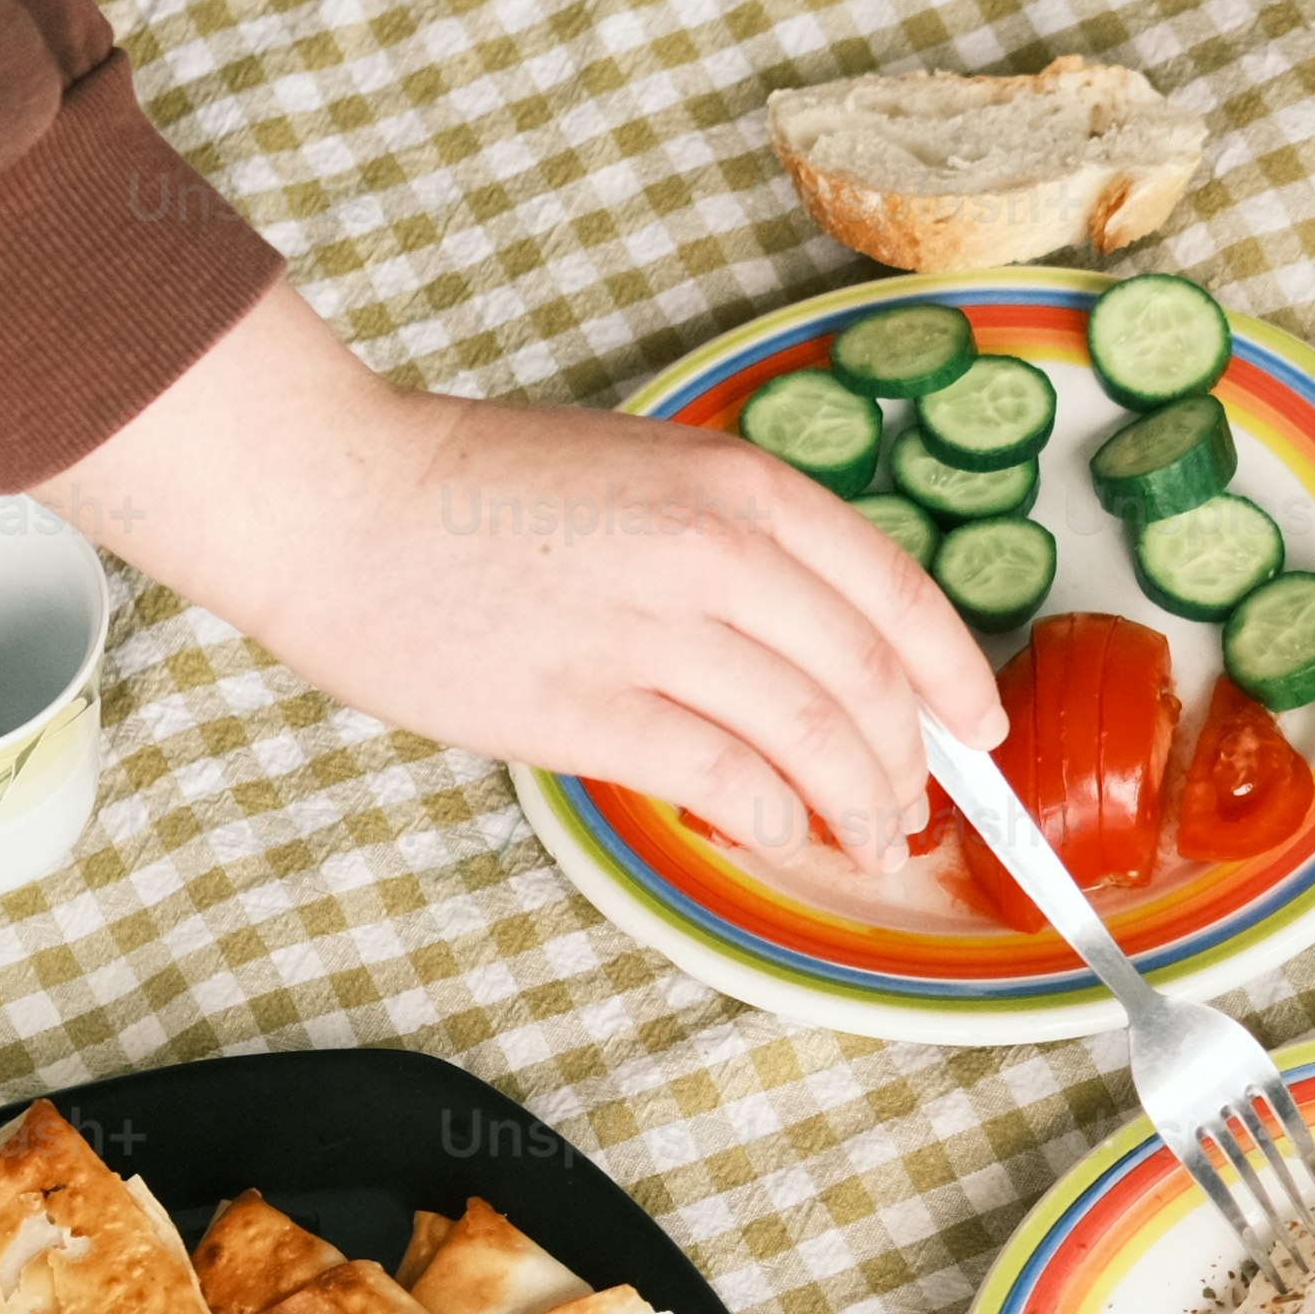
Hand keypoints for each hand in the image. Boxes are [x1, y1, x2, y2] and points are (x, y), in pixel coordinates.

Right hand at [42, 272, 1004, 854]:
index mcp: (740, 486)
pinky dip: (769, 818)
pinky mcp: (588, 706)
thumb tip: (818, 643)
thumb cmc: (476, 489)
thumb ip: (737, 544)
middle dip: (912, 761)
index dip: (954, 677)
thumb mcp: (644, 473)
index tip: (976, 728)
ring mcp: (654, 628)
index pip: (897, 595)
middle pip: (870, 679)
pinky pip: (725, 779)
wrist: (338, 498)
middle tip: (912, 807)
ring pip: (814, 738)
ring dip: (856, 805)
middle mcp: (717, 550)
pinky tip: (774, 833)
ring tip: (863, 839)